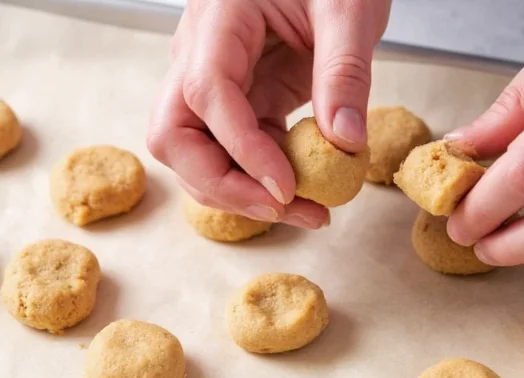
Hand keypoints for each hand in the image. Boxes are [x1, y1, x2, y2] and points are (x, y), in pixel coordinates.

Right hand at [147, 0, 389, 228]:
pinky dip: (263, 179)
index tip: (285, 186)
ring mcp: (215, 80)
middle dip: (221, 183)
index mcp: (219, 18)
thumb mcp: (349, 8)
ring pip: (197, 152)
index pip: (206, 93)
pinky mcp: (241, 99)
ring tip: (306, 211)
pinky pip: (236, 150)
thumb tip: (345, 143)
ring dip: (242, 192)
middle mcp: (201, 52)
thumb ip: (345, 72)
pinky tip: (306, 192)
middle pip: (174, 135)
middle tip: (281, 208)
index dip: (240, 148)